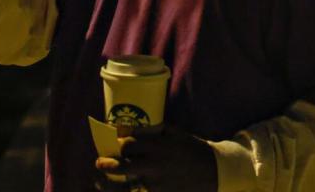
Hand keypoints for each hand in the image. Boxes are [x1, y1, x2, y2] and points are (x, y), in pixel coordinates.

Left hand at [94, 126, 217, 191]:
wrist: (214, 173)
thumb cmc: (194, 150)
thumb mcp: (178, 134)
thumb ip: (157, 131)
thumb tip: (135, 127)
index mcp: (158, 147)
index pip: (128, 145)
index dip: (120, 145)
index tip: (117, 145)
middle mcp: (154, 166)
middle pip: (122, 166)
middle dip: (108, 165)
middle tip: (100, 163)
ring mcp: (156, 184)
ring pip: (126, 186)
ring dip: (111, 185)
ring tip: (100, 183)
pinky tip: (125, 189)